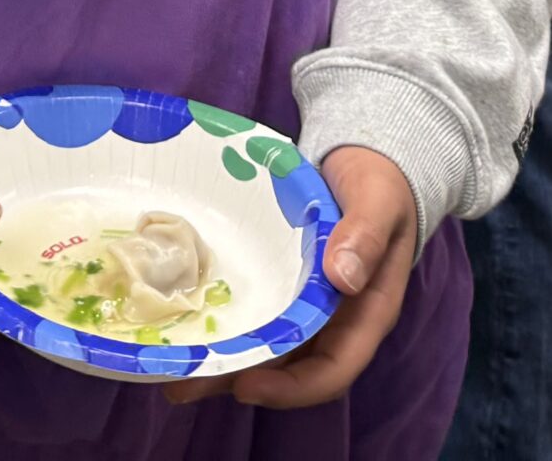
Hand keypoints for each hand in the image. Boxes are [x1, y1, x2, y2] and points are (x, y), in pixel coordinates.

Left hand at [166, 145, 417, 410]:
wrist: (366, 163)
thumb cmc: (379, 183)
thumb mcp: (378, 200)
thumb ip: (364, 234)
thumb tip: (343, 277)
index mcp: (366, 313)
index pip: (333, 369)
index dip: (292, 387)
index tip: (246, 385)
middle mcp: (335, 321)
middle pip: (288, 367)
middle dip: (237, 381)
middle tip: (182, 387)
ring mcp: (307, 306)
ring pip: (267, 348)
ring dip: (223, 363)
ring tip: (172, 373)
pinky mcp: (285, 287)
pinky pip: (258, 316)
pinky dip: (227, 326)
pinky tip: (187, 324)